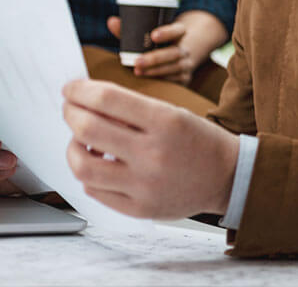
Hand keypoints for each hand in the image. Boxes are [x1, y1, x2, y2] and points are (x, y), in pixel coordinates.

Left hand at [62, 79, 237, 218]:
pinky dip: (89, 173)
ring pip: (82, 165)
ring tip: (80, 141)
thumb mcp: (174, 114)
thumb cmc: (199, 141)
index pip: (107, 99)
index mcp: (165, 122)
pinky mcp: (139, 208)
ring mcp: (144, 185)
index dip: (80, 90)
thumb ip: (132, 110)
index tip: (70, 88)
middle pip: (87, 129)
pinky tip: (98, 164)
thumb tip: (86, 100)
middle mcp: (153, 154)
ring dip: (73, 147)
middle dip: (70, 112)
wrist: (227, 178)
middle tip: (69, 108)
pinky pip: (94, 190)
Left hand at [107, 10, 227, 83]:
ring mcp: (186, 64)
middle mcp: (185, 48)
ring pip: (175, 67)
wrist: (178, 57)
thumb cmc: (157, 45)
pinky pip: (175, 80)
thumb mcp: (147, 36)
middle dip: (155, 58)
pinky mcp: (185, 78)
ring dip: (156, 70)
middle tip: (137, 62)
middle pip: (174, 52)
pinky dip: (162, 80)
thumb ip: (130, 30)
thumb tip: (112, 21)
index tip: (153, 36)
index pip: (177, 30)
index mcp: (179, 33)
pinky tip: (149, 81)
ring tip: (138, 72)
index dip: (167, 32)